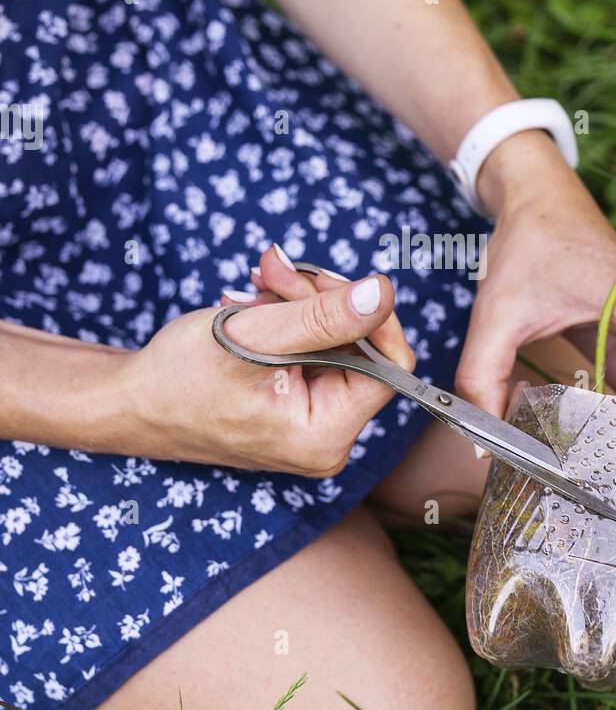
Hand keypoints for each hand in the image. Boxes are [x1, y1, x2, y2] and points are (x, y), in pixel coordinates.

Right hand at [121, 258, 412, 476]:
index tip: (321, 280)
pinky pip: (315, 350)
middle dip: (319, 299)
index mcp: (324, 434)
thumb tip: (385, 293)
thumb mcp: (253, 335)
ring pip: (337, 341)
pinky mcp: (298, 407)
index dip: (367, 313)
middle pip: (362, 347)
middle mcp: (328, 439)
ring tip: (255, 285)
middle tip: (271, 269)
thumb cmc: (179, 376)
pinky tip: (255, 305)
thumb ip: (323, 316)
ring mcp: (313, 424)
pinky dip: (289, 320)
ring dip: (299, 303)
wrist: (130, 402)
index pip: (390, 364)